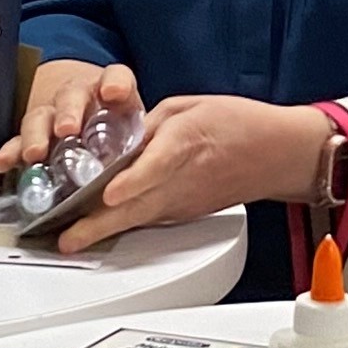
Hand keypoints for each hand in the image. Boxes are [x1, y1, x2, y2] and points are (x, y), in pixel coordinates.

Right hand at [0, 58, 141, 172]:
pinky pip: (18, 142)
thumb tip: (143, 174)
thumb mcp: (137, 141)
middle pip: (72, 94)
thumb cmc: (123, 142)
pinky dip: (10, 152)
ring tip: (35, 153)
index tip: (113, 94)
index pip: (116, 76)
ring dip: (37, 134)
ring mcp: (53, 116)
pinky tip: (2, 163)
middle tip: (66, 130)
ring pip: (42, 115)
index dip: (115, 82)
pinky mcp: (35, 138)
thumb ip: (139, 150)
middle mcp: (80, 99)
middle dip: (68, 111)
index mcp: (113, 94)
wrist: (100, 144)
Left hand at [51, 93, 325, 250]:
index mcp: (186, 144)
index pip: (156, 166)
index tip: (110, 192)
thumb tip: (118, 138)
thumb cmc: (240, 126)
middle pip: (137, 205)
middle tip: (68, 238)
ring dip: (105, 230)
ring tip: (73, 240)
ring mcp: (183, 202)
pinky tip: (98, 229)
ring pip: (138, 219)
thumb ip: (151, 123)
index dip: (132, 181)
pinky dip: (123, 225)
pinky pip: (148, 219)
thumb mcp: (190, 107)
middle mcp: (182, 180)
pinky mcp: (184, 213)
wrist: (279, 154)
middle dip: (100, 224)